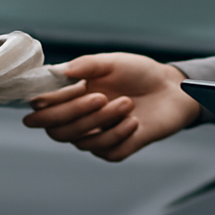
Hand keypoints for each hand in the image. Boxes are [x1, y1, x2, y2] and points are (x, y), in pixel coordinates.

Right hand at [21, 53, 200, 161]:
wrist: (171, 88)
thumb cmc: (139, 72)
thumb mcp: (113, 62)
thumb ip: (87, 65)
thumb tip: (61, 71)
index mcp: (72, 97)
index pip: (43, 110)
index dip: (45, 107)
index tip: (59, 95)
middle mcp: (81, 119)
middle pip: (57, 131)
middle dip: (76, 115)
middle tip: (101, 97)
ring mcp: (98, 136)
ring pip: (83, 143)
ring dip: (104, 123)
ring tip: (128, 103)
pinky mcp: (118, 148)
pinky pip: (108, 152)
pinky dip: (120, 137)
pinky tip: (135, 122)